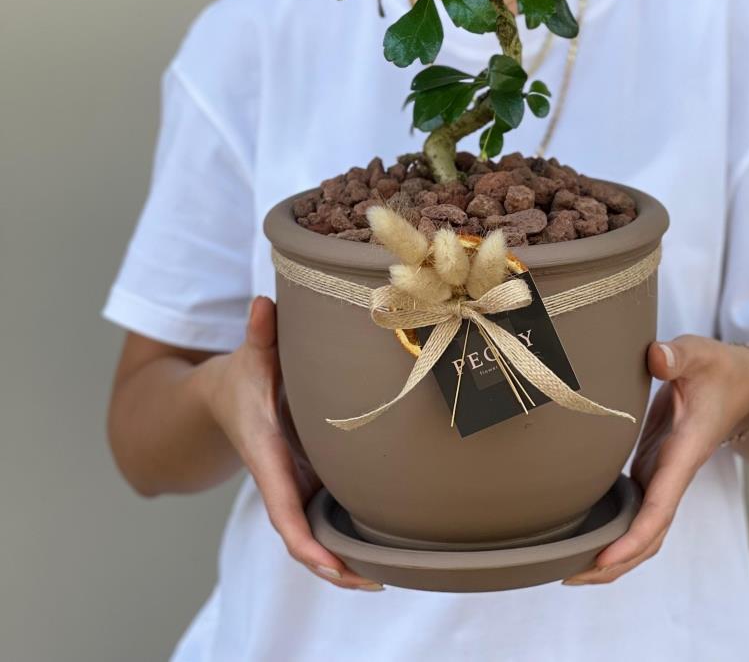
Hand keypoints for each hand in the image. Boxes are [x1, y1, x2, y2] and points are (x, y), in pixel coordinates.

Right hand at [197, 295, 382, 589]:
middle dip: (333, 566)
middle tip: (375, 580)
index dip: (304, 541)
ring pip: (318, 533)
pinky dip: (347, 537)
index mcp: (267, 456)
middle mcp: (282, 478)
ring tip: (390, 573)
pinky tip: (384, 547)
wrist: (220, 400)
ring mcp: (295, 484)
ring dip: (345, 558)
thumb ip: (258, 333)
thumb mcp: (248, 354)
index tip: (328, 565)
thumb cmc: (240, 377)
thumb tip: (262, 305)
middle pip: (304, 537)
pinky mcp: (308, 480)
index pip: (282, 509)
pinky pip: (326, 516)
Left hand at [564, 335, 748, 584]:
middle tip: (566, 575)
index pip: (660, 507)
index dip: (633, 538)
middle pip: (648, 536)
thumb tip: (656, 357)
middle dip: (614, 562)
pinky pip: (636, 512)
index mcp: (684, 453)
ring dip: (612, 554)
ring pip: (643, 530)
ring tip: (567, 567)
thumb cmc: (717, 369)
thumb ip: (678, 355)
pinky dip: (615, 531)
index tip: (603, 559)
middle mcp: (674, 473)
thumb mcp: (699, 354)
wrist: (740, 383)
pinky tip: (584, 535)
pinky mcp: (654, 468)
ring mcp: (664, 475)